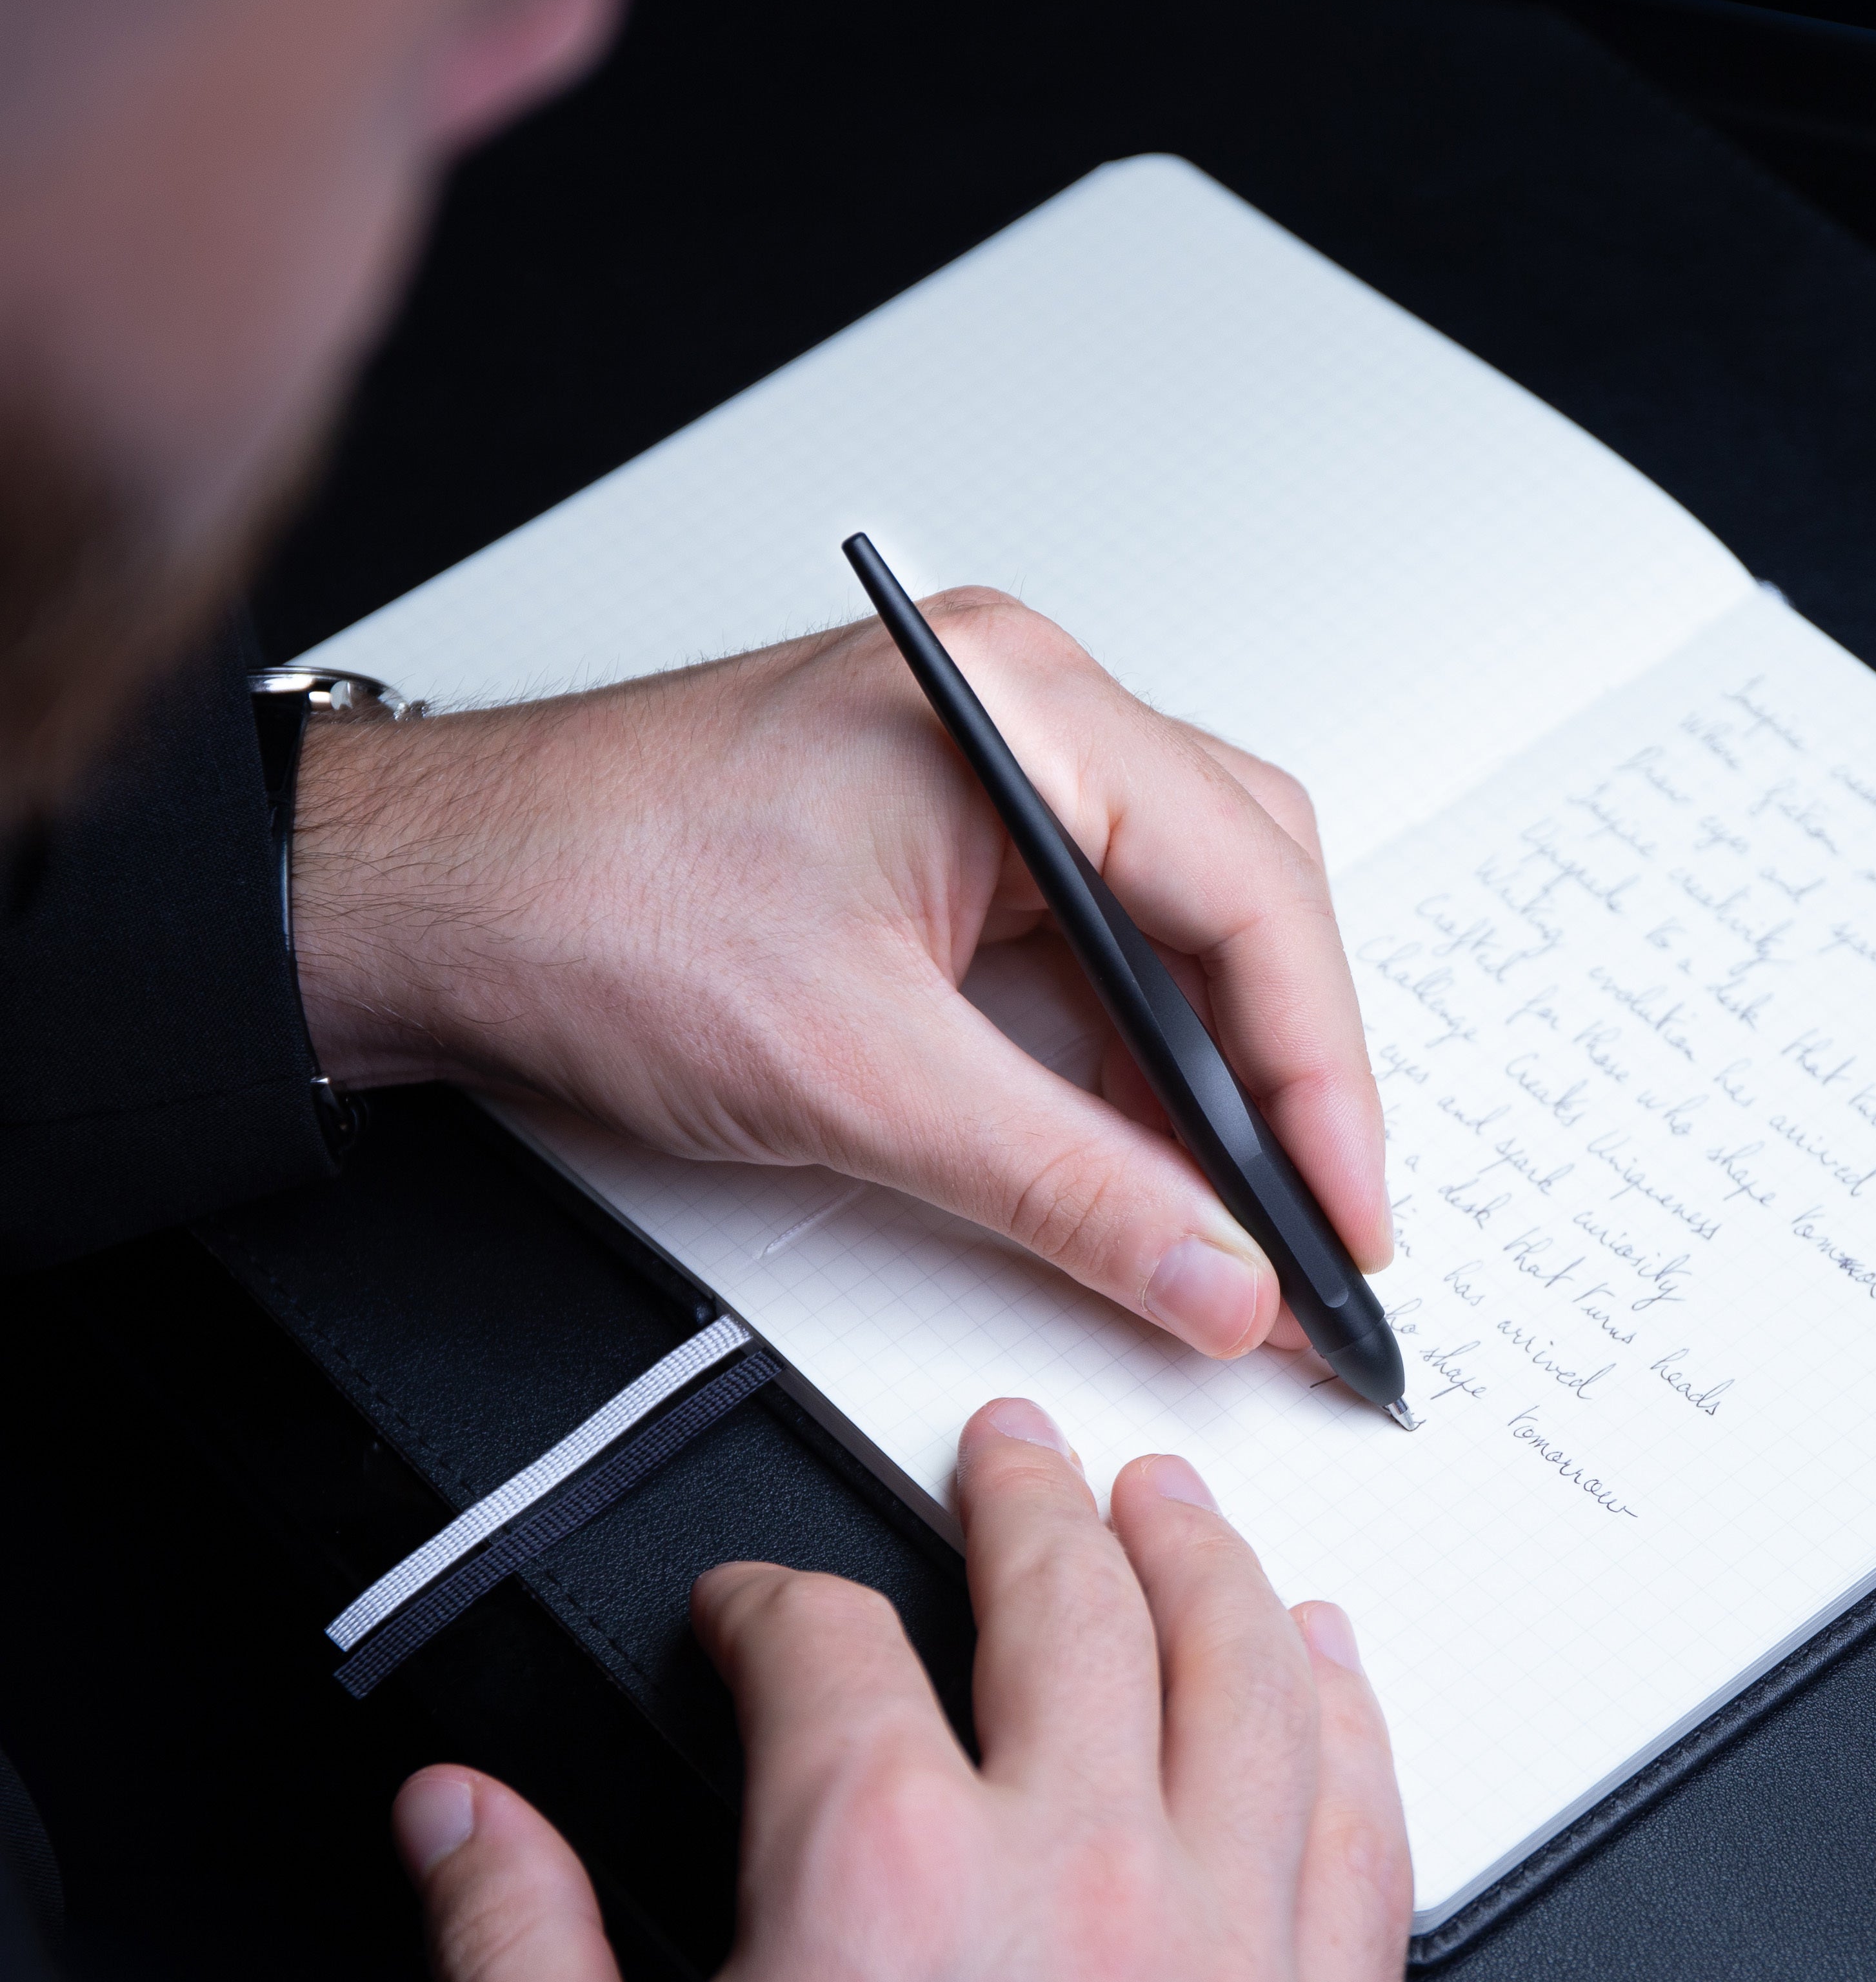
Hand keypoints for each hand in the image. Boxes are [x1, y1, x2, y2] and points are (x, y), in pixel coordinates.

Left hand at [292, 593, 1388, 1358]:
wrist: (422, 901)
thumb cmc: (586, 905)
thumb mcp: (856, 1074)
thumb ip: (1066, 1186)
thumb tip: (1216, 1274)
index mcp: (1022, 708)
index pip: (1250, 891)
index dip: (1322, 1075)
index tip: (1347, 1216)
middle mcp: (1024, 718)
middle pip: (1249, 890)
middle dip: (1295, 1067)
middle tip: (1324, 1221)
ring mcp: (991, 777)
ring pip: (1183, 925)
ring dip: (1223, 1071)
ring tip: (1254, 1211)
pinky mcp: (951, 847)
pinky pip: (1097, 950)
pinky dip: (1138, 1059)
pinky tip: (1155, 1155)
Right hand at [392, 1397, 1411, 1981]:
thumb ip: (514, 1947)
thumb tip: (457, 1817)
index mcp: (880, 1881)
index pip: (829, 1645)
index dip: (773, 1604)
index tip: (755, 1615)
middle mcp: (1076, 1888)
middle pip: (1070, 1600)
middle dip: (1025, 1500)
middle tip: (1011, 1451)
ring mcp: (1225, 1965)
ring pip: (1246, 1673)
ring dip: (1204, 1559)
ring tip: (1169, 1502)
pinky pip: (1363, 1824)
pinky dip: (1345, 1713)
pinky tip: (1323, 1662)